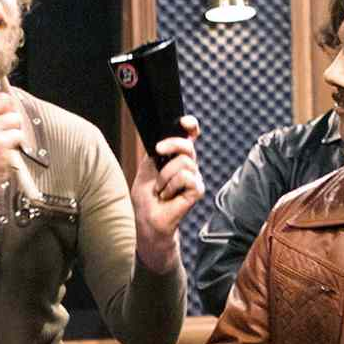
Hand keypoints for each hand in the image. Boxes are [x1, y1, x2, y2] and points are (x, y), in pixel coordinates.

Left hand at [131, 115, 203, 272]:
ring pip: (184, 163)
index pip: (190, 137)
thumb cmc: (146, 197)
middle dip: (172, 144)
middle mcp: (188, 166)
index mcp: (176, 158)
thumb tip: (162, 138)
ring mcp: (194, 178)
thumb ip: (155, 153)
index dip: (190, 127)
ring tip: (160, 190)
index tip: (185, 123)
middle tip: (159, 150)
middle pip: (188, 145)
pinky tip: (167, 197)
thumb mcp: (146, 168)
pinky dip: (171, 187)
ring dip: (165, 176)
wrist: (146, 220)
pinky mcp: (198, 190)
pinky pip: (186, 178)